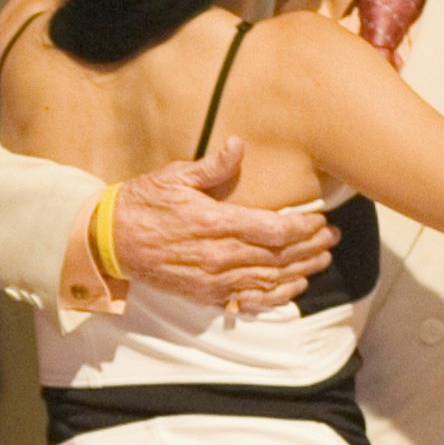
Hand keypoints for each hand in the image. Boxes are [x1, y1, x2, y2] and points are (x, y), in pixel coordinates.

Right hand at [107, 150, 337, 312]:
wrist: (111, 242)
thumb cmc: (143, 204)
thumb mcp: (174, 176)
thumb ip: (212, 167)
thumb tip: (238, 146)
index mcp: (215, 222)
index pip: (274, 230)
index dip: (304, 228)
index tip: (320, 220)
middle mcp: (218, 255)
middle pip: (279, 256)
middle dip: (311, 248)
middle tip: (332, 238)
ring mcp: (213, 279)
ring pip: (269, 279)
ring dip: (301, 271)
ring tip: (322, 260)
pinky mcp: (206, 295)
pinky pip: (249, 299)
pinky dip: (275, 296)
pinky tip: (293, 288)